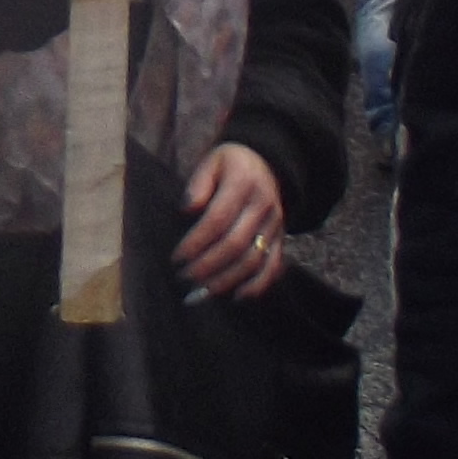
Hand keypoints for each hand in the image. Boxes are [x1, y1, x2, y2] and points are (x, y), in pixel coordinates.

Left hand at [169, 145, 286, 298]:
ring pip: (253, 260)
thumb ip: (198, 184)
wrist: (269, 164)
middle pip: (235, 244)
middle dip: (207, 266)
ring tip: (201, 292)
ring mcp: (275, 225)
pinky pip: (273, 266)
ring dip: (226, 280)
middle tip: (184, 277)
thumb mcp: (212, 161)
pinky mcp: (281, 238)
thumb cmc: (231, 165)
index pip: (217, 220)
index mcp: (243, 184)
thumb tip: (186, 209)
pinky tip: (236, 296)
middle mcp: (263, 206)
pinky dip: (257, 285)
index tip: (176, 258)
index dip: (196, 242)